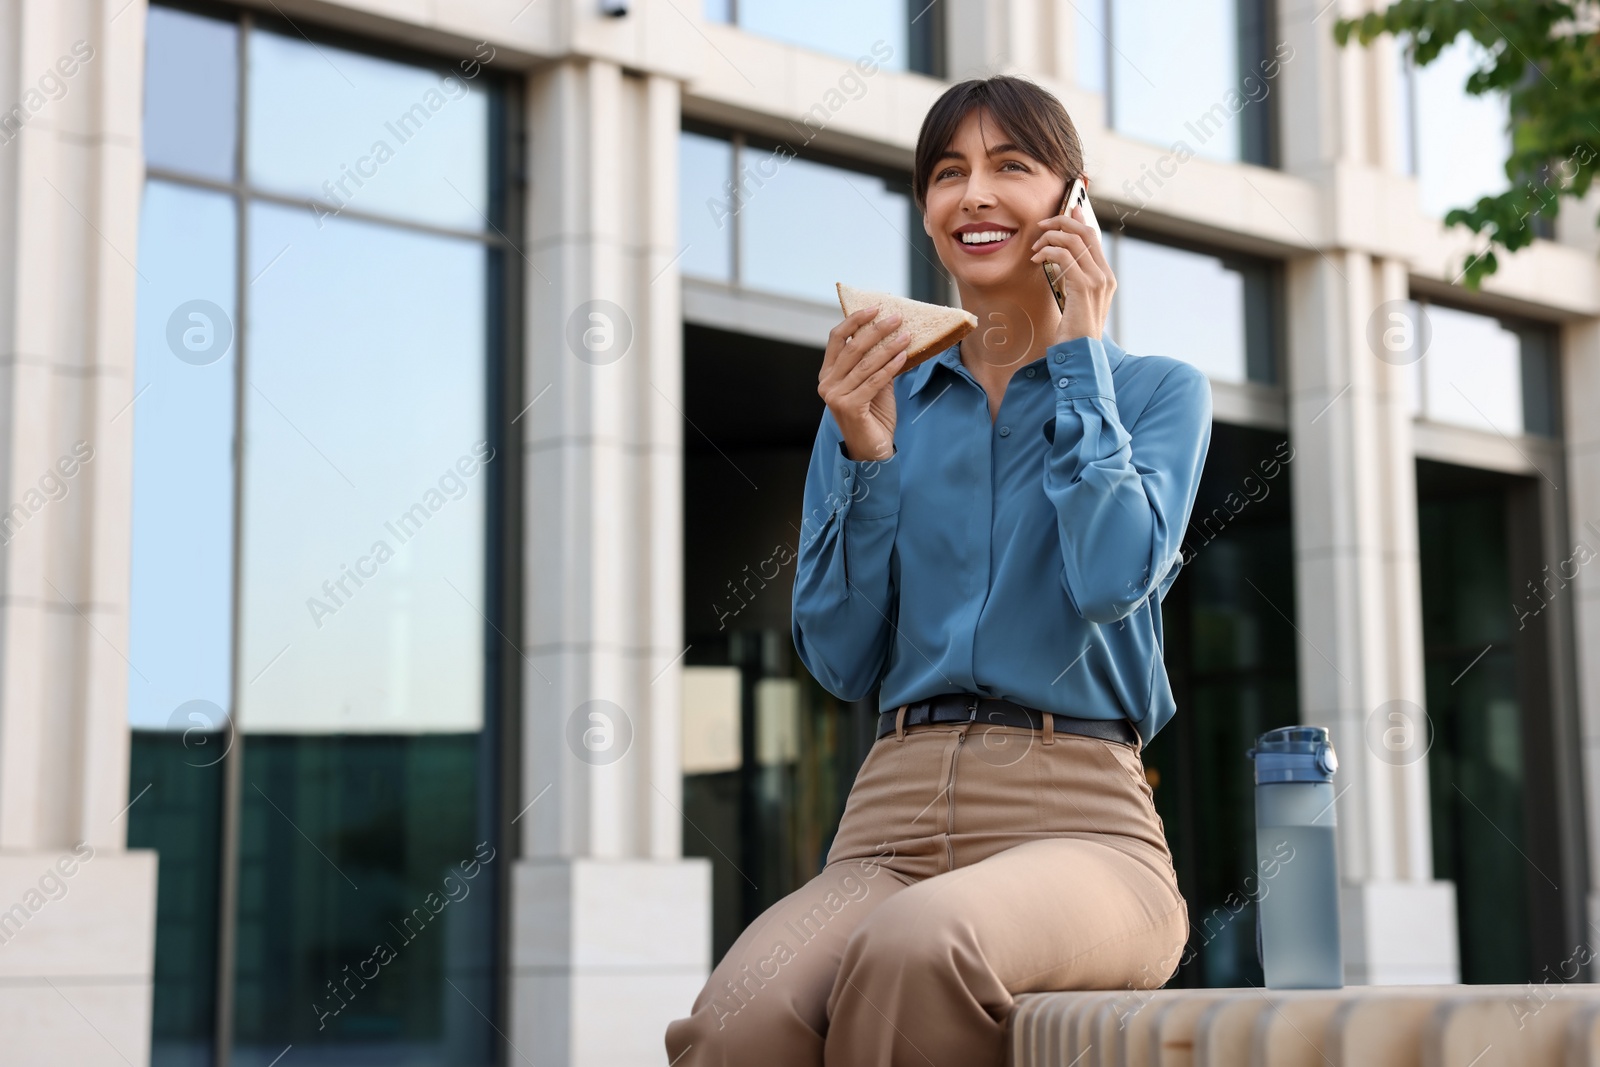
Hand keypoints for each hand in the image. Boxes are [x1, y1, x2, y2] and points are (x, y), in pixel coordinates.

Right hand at [818, 307, 909, 461]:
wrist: (872, 449)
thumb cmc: (873, 416)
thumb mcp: (874, 383)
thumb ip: (876, 362)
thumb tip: (894, 334)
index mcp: (828, 374)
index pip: (836, 339)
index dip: (854, 320)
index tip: (874, 308)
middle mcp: (827, 383)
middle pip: (852, 348)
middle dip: (876, 330)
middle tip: (897, 318)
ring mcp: (835, 396)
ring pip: (865, 364)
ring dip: (889, 347)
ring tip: (906, 335)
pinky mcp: (849, 407)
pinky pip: (873, 381)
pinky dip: (890, 367)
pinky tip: (904, 356)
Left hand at [1031, 204, 1115, 344]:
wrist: (1080, 353)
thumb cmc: (1073, 330)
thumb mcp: (1076, 300)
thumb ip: (1074, 277)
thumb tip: (1063, 257)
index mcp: (1106, 276)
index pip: (1094, 237)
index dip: (1079, 219)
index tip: (1066, 208)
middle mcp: (1106, 275)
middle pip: (1086, 232)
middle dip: (1061, 222)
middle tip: (1041, 226)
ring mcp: (1098, 280)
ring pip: (1074, 240)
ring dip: (1050, 238)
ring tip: (1035, 250)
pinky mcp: (1084, 287)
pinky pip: (1064, 256)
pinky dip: (1048, 252)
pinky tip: (1037, 259)